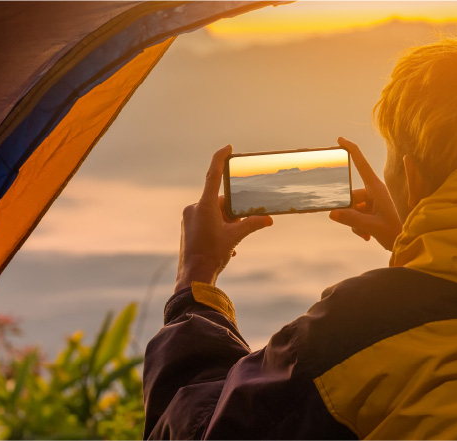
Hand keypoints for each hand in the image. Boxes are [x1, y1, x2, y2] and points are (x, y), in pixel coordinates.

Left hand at [176, 145, 273, 291]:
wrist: (194, 277)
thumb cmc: (212, 255)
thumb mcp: (235, 238)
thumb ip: (252, 224)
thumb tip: (269, 219)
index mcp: (204, 205)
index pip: (213, 175)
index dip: (220, 158)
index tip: (228, 148)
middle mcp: (194, 208)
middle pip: (219, 201)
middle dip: (232, 211)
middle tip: (240, 225)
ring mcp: (189, 218)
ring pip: (213, 213)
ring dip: (225, 223)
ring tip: (230, 242)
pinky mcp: (187, 228)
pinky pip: (206, 223)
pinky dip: (217, 231)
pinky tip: (224, 247)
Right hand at [328, 137, 401, 250]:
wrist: (407, 243)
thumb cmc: (396, 232)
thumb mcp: (373, 226)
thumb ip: (352, 219)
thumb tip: (332, 213)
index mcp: (377, 189)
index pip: (361, 164)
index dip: (351, 150)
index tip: (340, 139)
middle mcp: (374, 192)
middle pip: (351, 195)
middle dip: (350, 212)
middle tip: (358, 226)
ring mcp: (373, 202)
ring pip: (353, 208)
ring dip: (355, 222)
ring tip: (366, 233)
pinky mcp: (373, 211)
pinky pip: (357, 215)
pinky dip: (359, 226)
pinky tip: (367, 236)